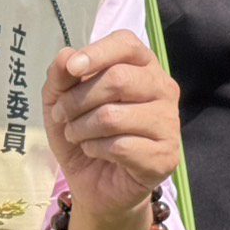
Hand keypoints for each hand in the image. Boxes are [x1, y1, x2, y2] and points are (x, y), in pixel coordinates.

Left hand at [43, 30, 180, 223]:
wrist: (95, 185)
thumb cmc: (84, 134)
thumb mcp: (60, 102)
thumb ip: (61, 76)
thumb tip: (67, 55)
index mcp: (143, 67)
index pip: (127, 44)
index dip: (96, 53)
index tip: (72, 69)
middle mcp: (163, 89)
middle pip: (118, 79)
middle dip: (77, 100)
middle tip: (61, 116)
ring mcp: (169, 122)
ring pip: (115, 115)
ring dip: (81, 128)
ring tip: (76, 135)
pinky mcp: (165, 155)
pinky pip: (121, 146)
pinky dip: (95, 149)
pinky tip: (94, 152)